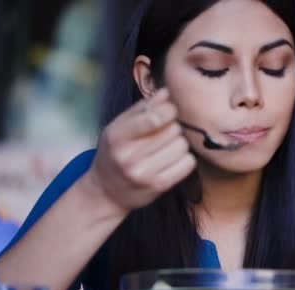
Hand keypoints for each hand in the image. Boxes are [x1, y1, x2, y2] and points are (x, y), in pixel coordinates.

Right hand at [84, 88, 195, 211]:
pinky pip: (188, 164)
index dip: (169, 110)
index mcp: (117, 136)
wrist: (106, 191)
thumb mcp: (119, 126)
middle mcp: (128, 156)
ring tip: (165, 148)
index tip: (168, 112)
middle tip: (163, 135)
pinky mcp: (158, 186)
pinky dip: (185, 159)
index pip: (154, 117)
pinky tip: (173, 160)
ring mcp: (143, 174)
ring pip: (182, 146)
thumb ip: (142, 108)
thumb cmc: (115, 152)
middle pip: (173, 130)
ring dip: (179, 144)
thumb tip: (166, 92)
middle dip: (172, 128)